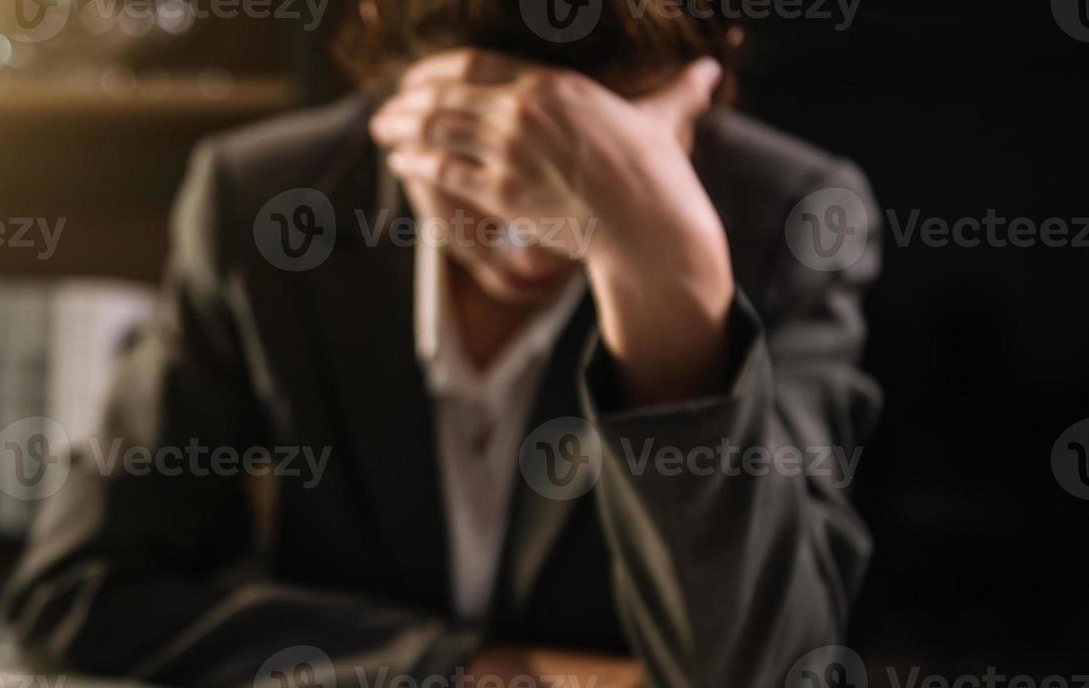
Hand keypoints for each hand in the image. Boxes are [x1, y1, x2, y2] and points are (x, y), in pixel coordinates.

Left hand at [370, 50, 733, 403]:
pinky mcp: (503, 193)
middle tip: (386, 106)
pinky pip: (444, 172)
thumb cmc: (657, 172)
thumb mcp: (660, 118)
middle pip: (445, 96)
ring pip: (437, 131)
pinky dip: (415, 163)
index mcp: (552, 83)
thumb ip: (674, 91)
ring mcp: (510, 152)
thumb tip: (706, 72)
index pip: (473, 64)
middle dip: (407, 99)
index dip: (434, 70)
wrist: (648, 222)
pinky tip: (399, 161)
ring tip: (382, 129)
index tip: (415, 77)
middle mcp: (523, 111)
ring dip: (401, 128)